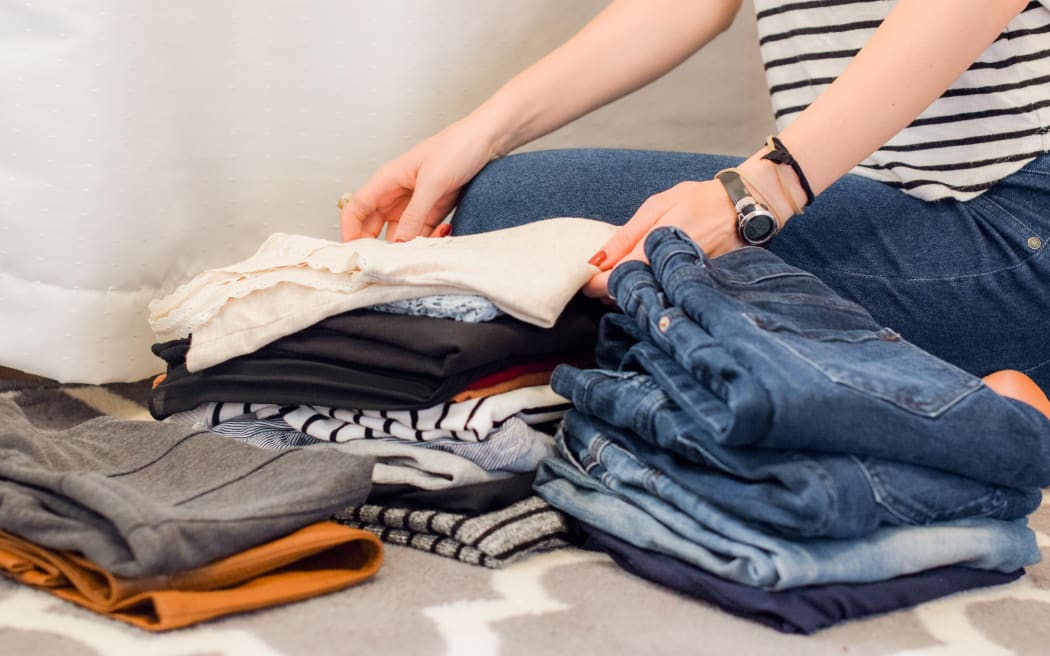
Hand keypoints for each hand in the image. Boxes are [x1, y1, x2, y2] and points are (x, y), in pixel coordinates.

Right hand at [340, 119, 498, 241]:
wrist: (487, 140)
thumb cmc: (457, 146)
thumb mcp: (432, 182)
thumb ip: (414, 214)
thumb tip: (399, 243)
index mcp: (387, 180)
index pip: (355, 209)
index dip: (350, 232)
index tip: (356, 254)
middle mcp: (396, 194)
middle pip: (373, 227)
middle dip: (379, 246)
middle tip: (390, 264)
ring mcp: (414, 204)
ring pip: (399, 235)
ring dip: (408, 246)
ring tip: (422, 251)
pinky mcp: (432, 211)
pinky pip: (421, 234)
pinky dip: (428, 240)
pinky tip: (442, 235)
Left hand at [582, 180, 745, 297]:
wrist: (744, 207)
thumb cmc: (698, 201)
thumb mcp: (657, 206)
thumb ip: (626, 235)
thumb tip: (597, 260)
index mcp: (654, 249)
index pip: (614, 280)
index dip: (594, 284)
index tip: (586, 279)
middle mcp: (668, 271)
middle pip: (628, 296)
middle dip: (610, 291)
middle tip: (603, 277)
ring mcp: (682, 283)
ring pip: (646, 299)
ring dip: (630, 292)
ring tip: (624, 275)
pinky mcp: (693, 288)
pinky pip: (665, 296)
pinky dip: (651, 291)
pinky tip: (647, 280)